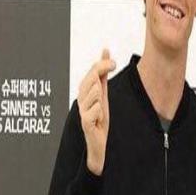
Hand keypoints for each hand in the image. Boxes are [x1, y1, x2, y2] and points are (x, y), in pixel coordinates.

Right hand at [77, 49, 115, 175]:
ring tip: (100, 109)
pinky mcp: (85, 123)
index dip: (102, 65)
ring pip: (94, 93)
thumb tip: (105, 52)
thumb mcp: (104, 94)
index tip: (114, 62)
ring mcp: (82, 111)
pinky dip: (99, 112)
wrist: (99, 142)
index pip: (92, 73)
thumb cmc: (99, 118)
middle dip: (101, 74)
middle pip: (91, 80)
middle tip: (110, 76)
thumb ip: (103, 74)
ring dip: (101, 99)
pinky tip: (99, 119)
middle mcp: (81, 100)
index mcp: (86, 92)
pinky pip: (95, 110)